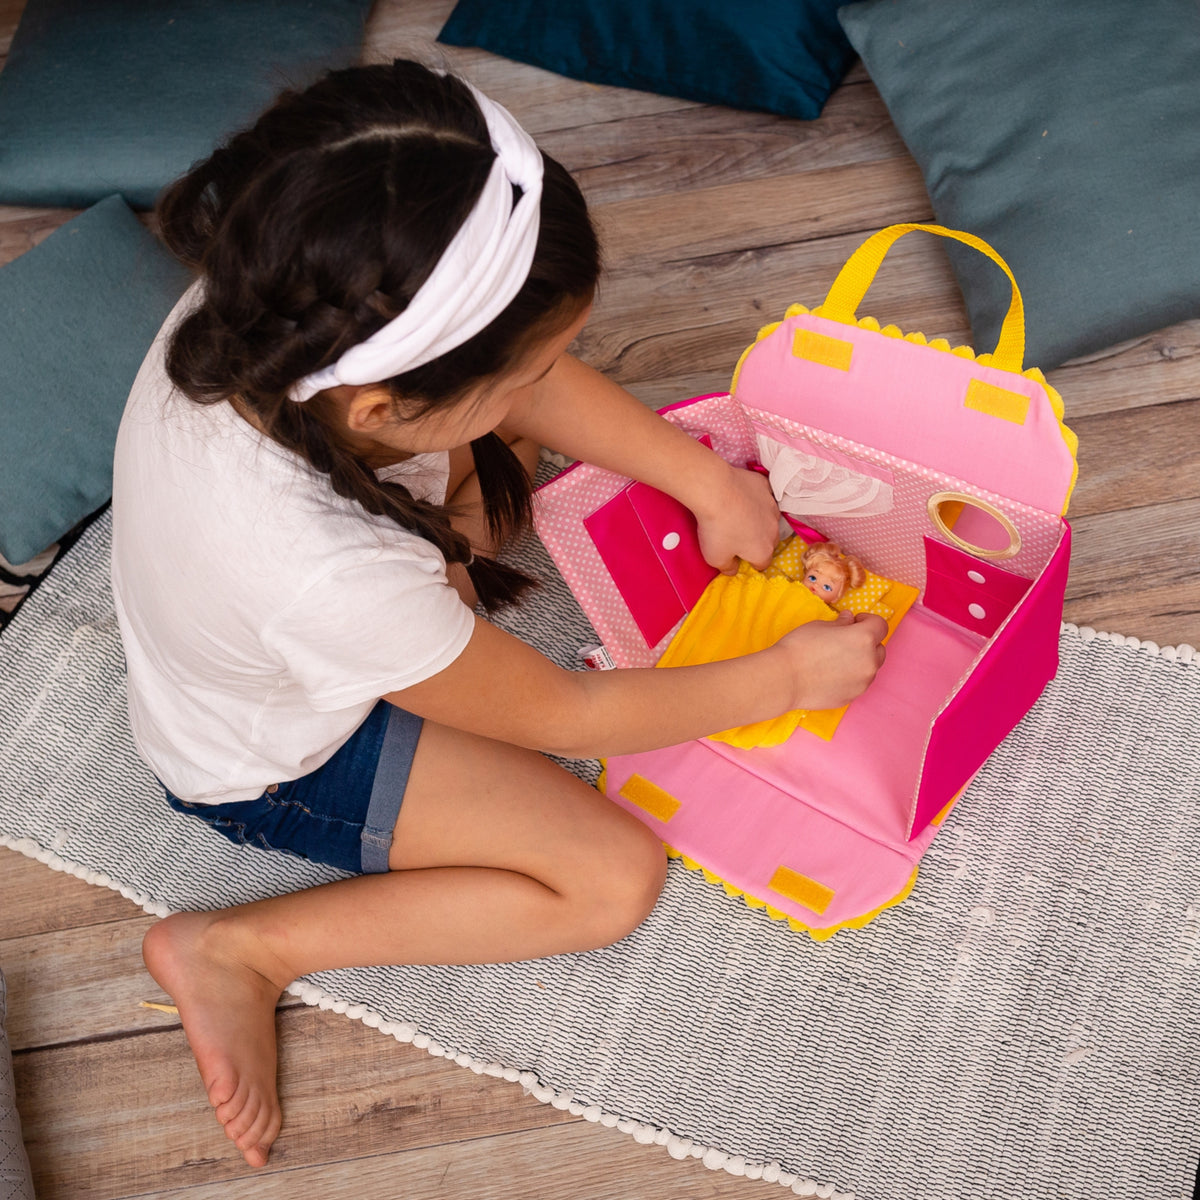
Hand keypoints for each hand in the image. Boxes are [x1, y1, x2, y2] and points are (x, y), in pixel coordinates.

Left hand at [692, 464, 779, 573]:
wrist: (716, 490)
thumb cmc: (716, 528)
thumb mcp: (715, 558)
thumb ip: (727, 568)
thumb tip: (733, 570)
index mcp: (763, 551)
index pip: (762, 564)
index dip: (750, 562)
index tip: (739, 558)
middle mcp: (773, 531)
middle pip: (768, 541)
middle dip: (756, 542)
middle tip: (736, 536)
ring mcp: (772, 508)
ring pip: (768, 519)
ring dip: (758, 520)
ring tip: (737, 515)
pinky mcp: (766, 488)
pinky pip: (763, 497)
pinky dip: (755, 499)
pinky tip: (740, 496)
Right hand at [772, 612, 887, 710]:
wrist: (785, 679)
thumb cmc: (800, 648)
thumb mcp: (820, 626)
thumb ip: (840, 623)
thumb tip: (848, 620)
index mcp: (864, 638)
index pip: (880, 625)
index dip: (868, 620)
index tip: (856, 621)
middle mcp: (869, 661)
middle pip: (879, 648)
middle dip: (867, 642)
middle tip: (845, 641)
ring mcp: (863, 682)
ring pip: (870, 667)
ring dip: (860, 660)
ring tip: (836, 660)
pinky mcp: (853, 696)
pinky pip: (858, 683)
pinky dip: (851, 676)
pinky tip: (831, 674)